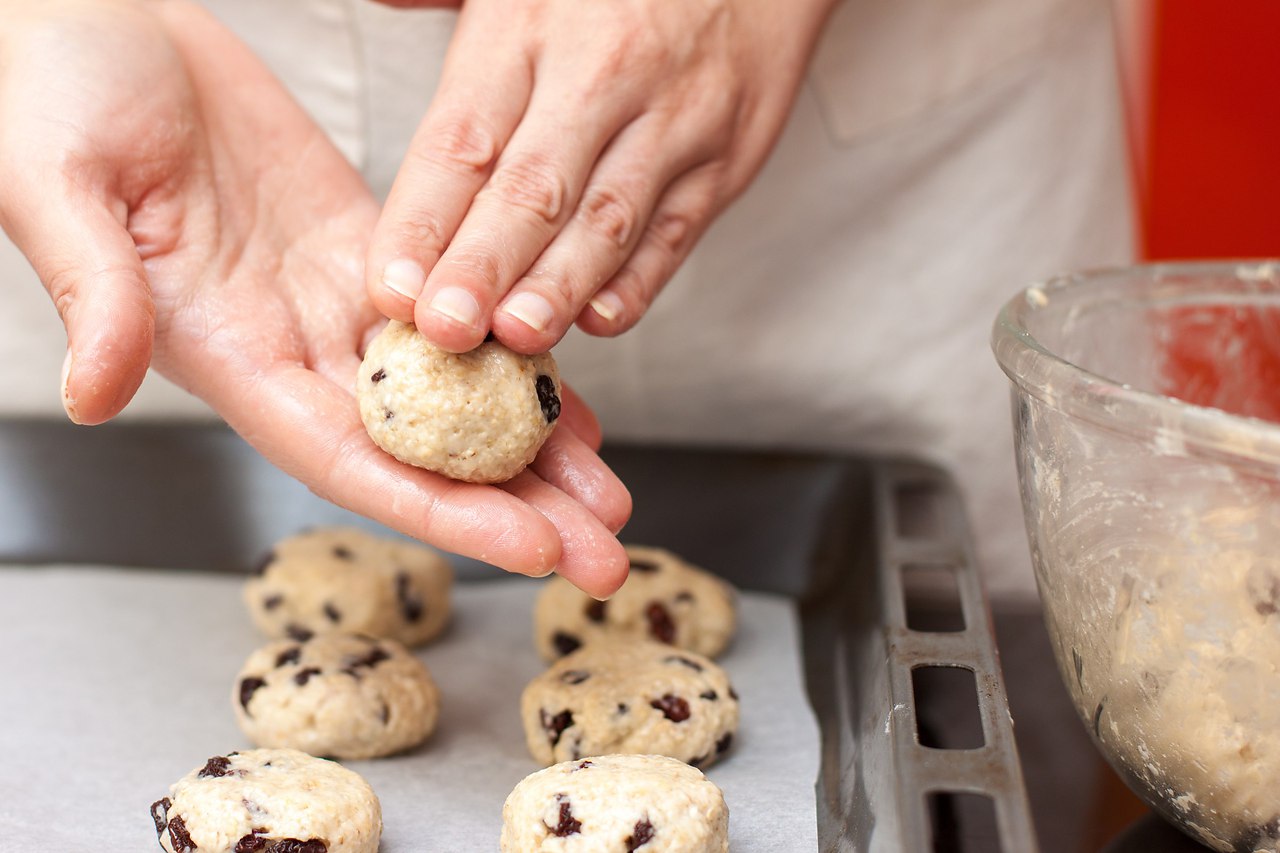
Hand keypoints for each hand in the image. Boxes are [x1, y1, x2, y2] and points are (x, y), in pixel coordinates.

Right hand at [0, 0, 630, 595]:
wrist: (88, 19)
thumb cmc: (47, 94)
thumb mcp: (57, 187)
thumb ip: (93, 295)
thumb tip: (93, 397)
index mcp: (227, 353)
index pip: (350, 458)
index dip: (442, 510)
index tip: (531, 547)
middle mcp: (292, 345)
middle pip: (423, 450)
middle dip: (518, 505)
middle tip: (607, 552)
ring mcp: (334, 298)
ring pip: (455, 392)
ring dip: (535, 444)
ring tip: (611, 489)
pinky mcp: (366, 243)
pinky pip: (460, 314)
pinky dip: (519, 356)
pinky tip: (574, 393)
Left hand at [365, 0, 836, 353]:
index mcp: (528, 29)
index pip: (462, 139)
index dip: (423, 221)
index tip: (393, 288)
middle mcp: (601, 76)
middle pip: (532, 188)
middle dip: (483, 266)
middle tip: (446, 329)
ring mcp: (671, 121)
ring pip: (606, 218)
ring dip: (560, 284)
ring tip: (517, 336)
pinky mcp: (725, 157)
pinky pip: (677, 229)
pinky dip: (640, 280)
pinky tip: (601, 320)